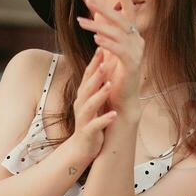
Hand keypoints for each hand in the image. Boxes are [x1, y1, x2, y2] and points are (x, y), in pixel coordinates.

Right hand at [71, 47, 117, 162]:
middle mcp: (81, 104)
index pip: (88, 76)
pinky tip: (114, 114)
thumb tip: (105, 63)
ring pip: (90, 104)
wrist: (82, 148)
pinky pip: (96, 125)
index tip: (103, 48)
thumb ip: (97, 84)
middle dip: (97, 75)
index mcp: (83, 95)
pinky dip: (104, 119)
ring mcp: (84, 118)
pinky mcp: (88, 132)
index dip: (95, 62)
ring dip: (100, 94)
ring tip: (111, 85)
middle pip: (88, 87)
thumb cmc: (91, 120)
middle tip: (106, 62)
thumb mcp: (93, 100)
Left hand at [76, 0, 143, 114]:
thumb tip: (96, 12)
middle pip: (121, 19)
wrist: (122, 101)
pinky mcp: (132, 65)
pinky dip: (108, 43)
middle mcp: (137, 42)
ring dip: (98, 26)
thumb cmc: (114, 76)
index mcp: (133, 37)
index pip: (129, 12)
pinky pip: (120, 50)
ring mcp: (137, 53)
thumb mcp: (107, 50)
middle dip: (104, 8)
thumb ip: (104, 31)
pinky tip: (96, 39)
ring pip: (117, 34)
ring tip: (81, 21)